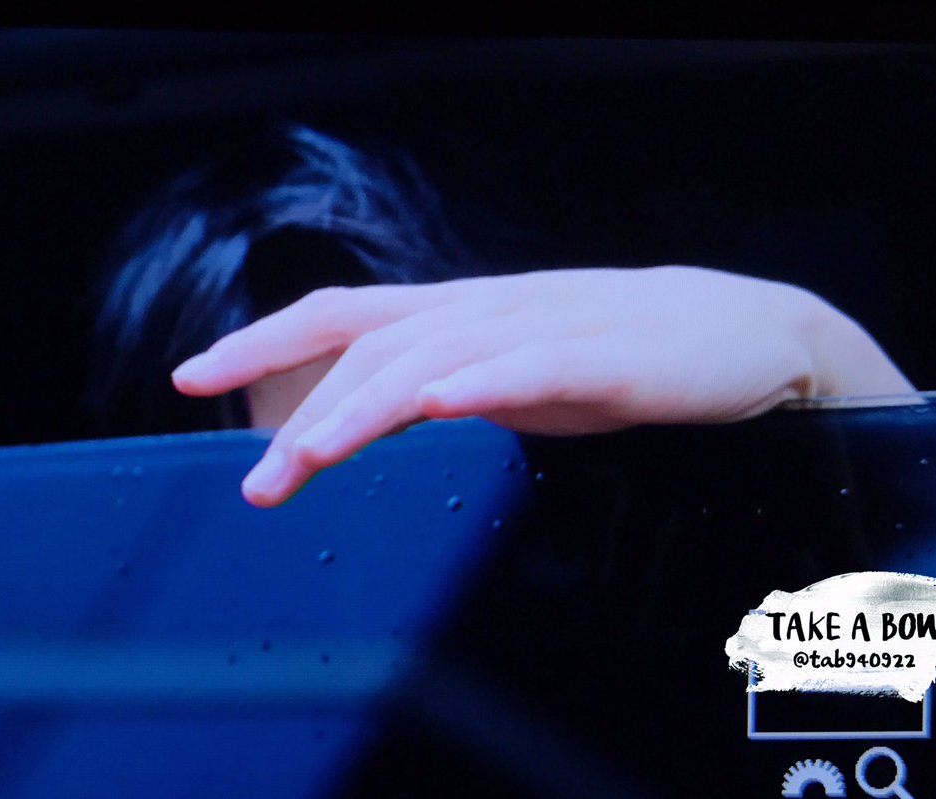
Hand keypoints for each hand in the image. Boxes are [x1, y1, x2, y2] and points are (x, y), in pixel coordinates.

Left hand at [171, 266, 913, 506]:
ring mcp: (545, 327)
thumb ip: (446, 387)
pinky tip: (443, 403)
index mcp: (461, 316)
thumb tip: (369, 419)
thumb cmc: (620, 356)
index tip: (192, 377)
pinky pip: (536, 365)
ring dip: (369, 406)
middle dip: (305, 412)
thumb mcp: (514, 373)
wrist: (743, 333)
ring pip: (439, 357)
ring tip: (315, 454)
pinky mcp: (607, 355)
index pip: (340, 318)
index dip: (262, 341)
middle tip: (260, 483)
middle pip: (373, 347)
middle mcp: (488, 310)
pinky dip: (484, 381)